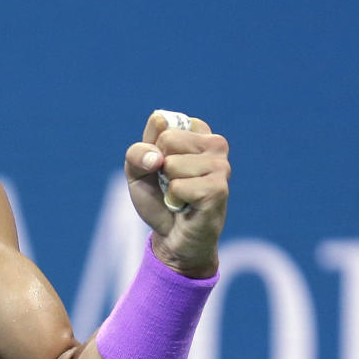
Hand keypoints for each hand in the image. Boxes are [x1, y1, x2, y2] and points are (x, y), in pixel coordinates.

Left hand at [124, 111, 229, 277]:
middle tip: (171, 183)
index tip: (161, 165)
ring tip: (181, 195)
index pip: (161, 122)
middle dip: (159, 166)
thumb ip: (137, 152)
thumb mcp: (136, 171)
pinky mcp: (219, 189)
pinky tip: (186, 206)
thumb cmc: (158, 198)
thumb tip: (156, 158)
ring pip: (172, 164)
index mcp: (198, 131)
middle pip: (168, 139)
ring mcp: (221, 166)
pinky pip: (178, 186)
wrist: (171, 236)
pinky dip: (173, 199)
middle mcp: (215, 144)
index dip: (151, 148)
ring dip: (167, 185)